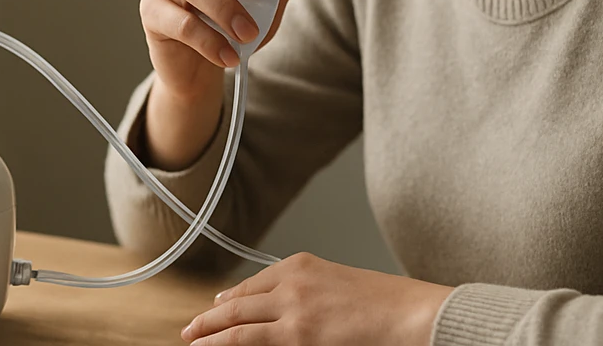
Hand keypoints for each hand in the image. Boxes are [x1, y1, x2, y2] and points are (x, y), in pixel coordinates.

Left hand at [180, 252, 453, 345]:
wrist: (410, 313)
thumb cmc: (386, 305)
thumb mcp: (338, 287)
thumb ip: (307, 294)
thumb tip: (284, 313)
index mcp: (300, 265)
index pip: (252, 285)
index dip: (230, 300)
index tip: (217, 308)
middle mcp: (289, 282)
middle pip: (237, 302)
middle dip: (209, 318)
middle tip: (191, 329)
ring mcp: (291, 309)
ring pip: (235, 323)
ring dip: (208, 334)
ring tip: (191, 342)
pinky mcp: (296, 336)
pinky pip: (246, 342)